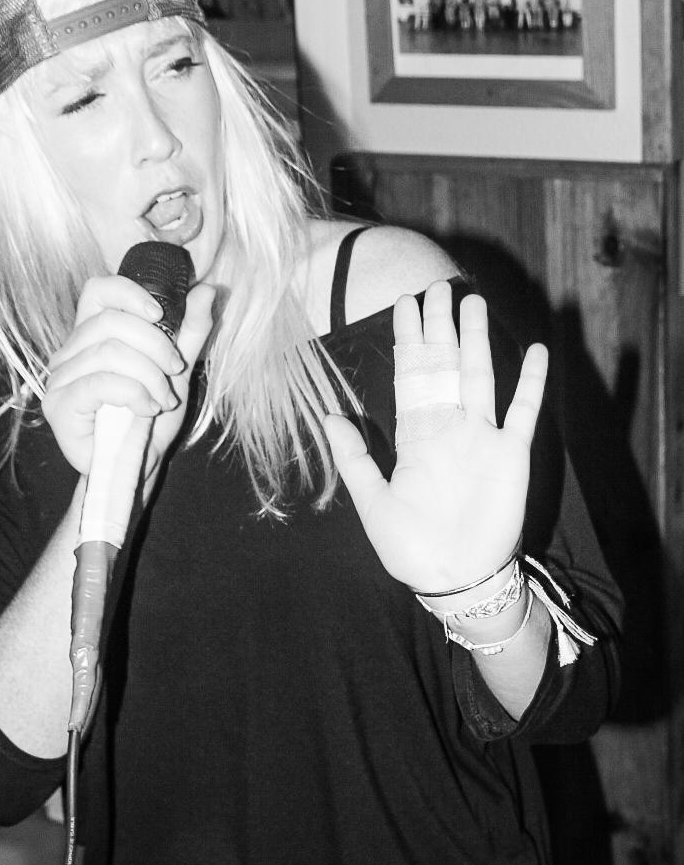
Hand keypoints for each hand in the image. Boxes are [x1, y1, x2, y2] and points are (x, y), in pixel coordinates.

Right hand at [42, 275, 214, 478]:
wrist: (136, 467)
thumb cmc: (150, 420)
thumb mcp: (177, 371)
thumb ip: (189, 331)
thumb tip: (207, 290)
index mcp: (93, 335)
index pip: (98, 290)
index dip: (129, 293)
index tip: (160, 314)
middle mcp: (70, 352)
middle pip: (111, 322)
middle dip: (155, 345)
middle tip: (174, 372)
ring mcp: (59, 378)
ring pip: (109, 352)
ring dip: (149, 376)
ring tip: (162, 399)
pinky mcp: (59, 404)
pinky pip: (101, 382)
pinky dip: (134, 394)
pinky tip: (147, 410)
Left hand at [324, 281, 547, 593]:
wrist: (453, 578)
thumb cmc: (409, 546)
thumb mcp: (372, 501)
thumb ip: (354, 457)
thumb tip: (328, 415)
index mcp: (415, 436)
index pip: (410, 376)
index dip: (408, 340)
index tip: (405, 303)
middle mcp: (449, 428)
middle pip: (443, 365)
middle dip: (439, 327)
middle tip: (436, 286)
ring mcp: (482, 437)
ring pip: (479, 376)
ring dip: (477, 340)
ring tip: (473, 302)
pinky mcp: (511, 454)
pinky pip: (524, 411)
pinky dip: (530, 383)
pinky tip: (535, 352)